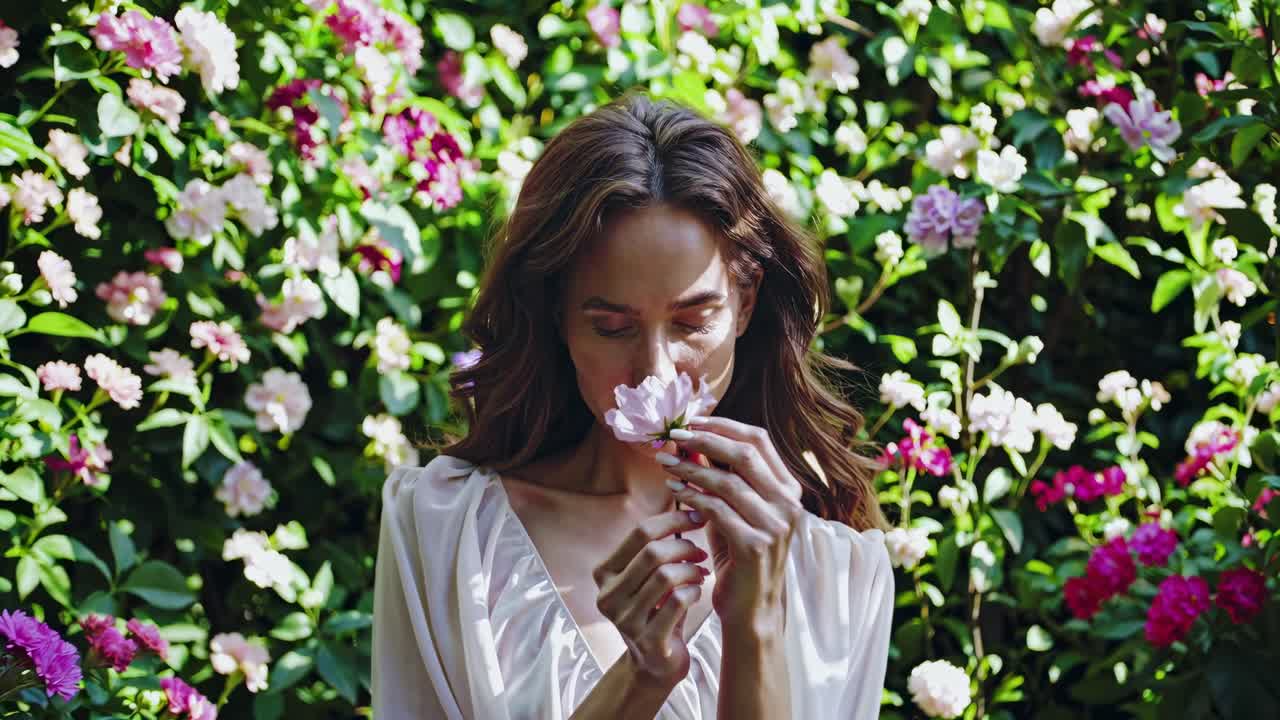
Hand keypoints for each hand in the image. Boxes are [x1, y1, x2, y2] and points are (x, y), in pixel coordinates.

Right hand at [592, 509, 711, 685]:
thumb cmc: (659, 607)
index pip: (640, 533)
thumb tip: (688, 492)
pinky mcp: (647, 641)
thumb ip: (659, 541)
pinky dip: (693, 591)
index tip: (698, 516)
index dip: (673, 520)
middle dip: (684, 546)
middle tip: (701, 550)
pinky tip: (697, 592)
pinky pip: (677, 602)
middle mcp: (608, 595)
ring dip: (691, 570)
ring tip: (700, 571)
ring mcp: (625, 621)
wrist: (658, 662)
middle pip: (652, 552)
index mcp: (605, 572)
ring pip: (666, 576)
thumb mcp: (650, 573)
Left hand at [657, 416, 803, 626]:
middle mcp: (788, 504)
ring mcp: (775, 526)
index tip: (691, 421)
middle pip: (744, 454)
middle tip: (673, 436)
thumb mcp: (731, 510)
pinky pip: (717, 510)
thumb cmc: (738, 556)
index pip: (759, 440)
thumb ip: (718, 477)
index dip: (723, 426)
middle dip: (704, 440)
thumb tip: (689, 439)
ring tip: (666, 462)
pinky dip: (692, 496)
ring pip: (727, 481)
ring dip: (691, 467)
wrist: (751, 609)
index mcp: (788, 489)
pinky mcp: (755, 546)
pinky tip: (674, 490)